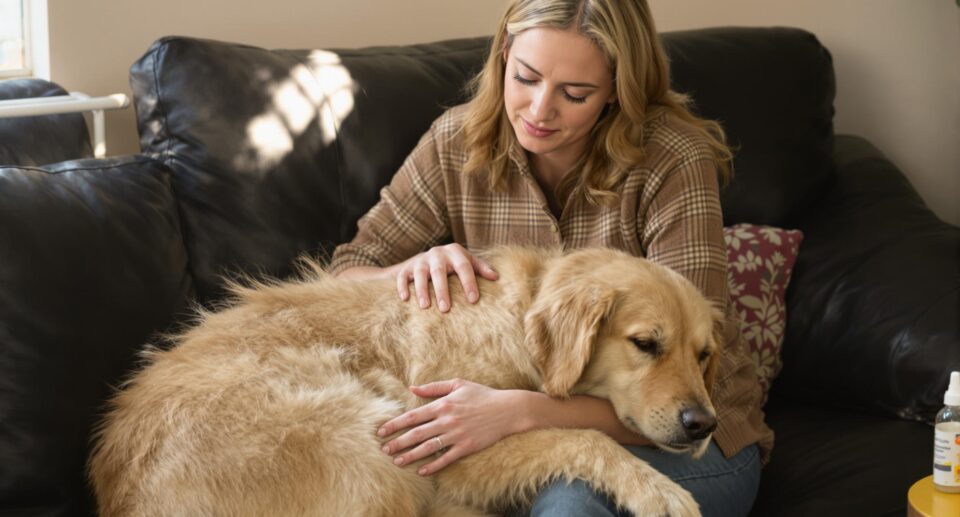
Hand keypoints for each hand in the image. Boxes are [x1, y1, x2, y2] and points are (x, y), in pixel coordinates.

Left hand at [377, 379, 528, 475]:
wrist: (507, 409)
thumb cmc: (482, 395)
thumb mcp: (458, 384)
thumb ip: (433, 388)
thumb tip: (412, 388)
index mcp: (443, 404)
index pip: (413, 416)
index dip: (395, 424)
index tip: (382, 431)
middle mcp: (447, 420)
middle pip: (416, 434)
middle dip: (398, 442)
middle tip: (384, 449)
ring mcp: (457, 435)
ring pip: (428, 447)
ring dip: (410, 455)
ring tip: (397, 461)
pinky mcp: (467, 446)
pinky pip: (446, 458)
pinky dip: (433, 466)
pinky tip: (422, 471)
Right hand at [395, 243, 497, 311]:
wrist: (427, 258)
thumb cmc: (453, 264)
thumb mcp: (468, 262)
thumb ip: (481, 268)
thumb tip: (496, 278)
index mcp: (455, 252)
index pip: (464, 266)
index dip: (469, 283)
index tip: (473, 300)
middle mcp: (437, 253)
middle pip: (439, 271)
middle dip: (442, 290)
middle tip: (446, 309)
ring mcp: (421, 260)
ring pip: (420, 273)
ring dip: (422, 290)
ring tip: (425, 307)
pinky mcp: (407, 267)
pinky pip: (403, 276)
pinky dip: (403, 286)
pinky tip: (405, 299)